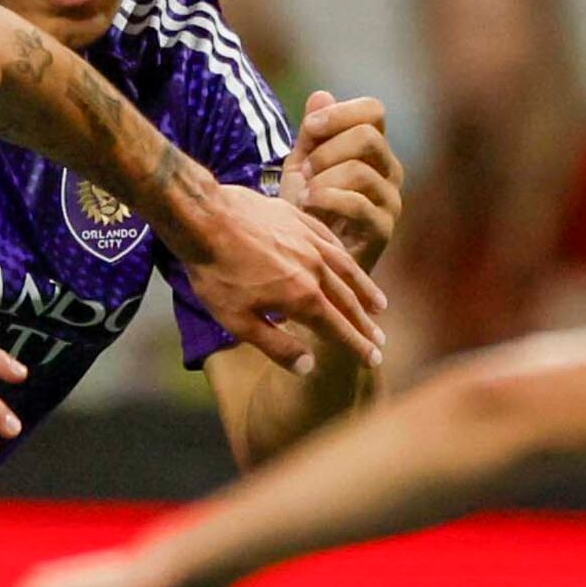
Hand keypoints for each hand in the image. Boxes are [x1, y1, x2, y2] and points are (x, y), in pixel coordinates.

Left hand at [166, 176, 386, 378]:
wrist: (205, 218)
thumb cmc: (217, 274)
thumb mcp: (239, 322)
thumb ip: (276, 346)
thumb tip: (308, 368)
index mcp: (303, 297)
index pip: (338, 328)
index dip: (357, 346)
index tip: (375, 359)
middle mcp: (315, 269)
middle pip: (348, 301)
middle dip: (365, 324)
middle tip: (381, 341)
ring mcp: (310, 242)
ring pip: (347, 270)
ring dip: (365, 290)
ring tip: (379, 306)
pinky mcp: (300, 221)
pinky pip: (332, 243)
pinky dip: (345, 259)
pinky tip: (348, 265)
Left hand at [283, 92, 403, 269]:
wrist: (306, 261)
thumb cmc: (305, 210)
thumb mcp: (302, 166)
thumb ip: (312, 134)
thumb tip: (321, 95)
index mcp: (373, 149)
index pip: (373, 111)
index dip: (340, 113)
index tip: (310, 129)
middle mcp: (389, 170)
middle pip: (368, 136)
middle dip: (326, 151)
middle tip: (304, 172)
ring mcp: (390, 200)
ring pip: (360, 170)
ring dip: (322, 180)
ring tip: (304, 196)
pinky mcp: (382, 230)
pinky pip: (358, 204)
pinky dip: (326, 201)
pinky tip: (308, 209)